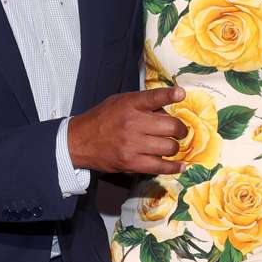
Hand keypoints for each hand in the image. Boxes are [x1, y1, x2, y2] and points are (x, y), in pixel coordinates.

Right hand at [68, 86, 187, 175]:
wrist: (80, 141)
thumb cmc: (102, 119)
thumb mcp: (120, 102)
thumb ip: (143, 104)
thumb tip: (168, 111)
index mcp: (130, 104)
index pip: (154, 97)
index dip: (170, 95)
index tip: (181, 94)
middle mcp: (133, 123)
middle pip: (171, 126)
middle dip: (181, 130)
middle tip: (180, 131)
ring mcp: (133, 144)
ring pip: (169, 147)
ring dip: (175, 147)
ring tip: (171, 145)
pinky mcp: (131, 163)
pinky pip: (160, 166)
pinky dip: (174, 166)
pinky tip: (181, 165)